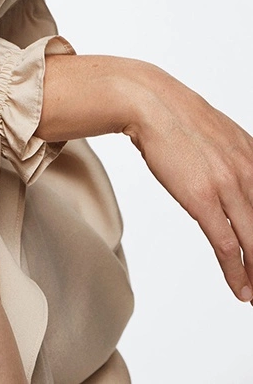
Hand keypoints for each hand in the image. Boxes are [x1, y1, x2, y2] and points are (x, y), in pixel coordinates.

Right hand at [125, 67, 252, 302]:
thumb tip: (237, 175)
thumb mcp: (219, 134)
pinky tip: (241, 289)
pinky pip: (226, 244)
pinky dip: (235, 271)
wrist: (148, 102)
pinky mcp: (203, 198)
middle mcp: (248, 170)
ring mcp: (228, 185)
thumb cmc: (176, 115)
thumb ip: (235, 157)